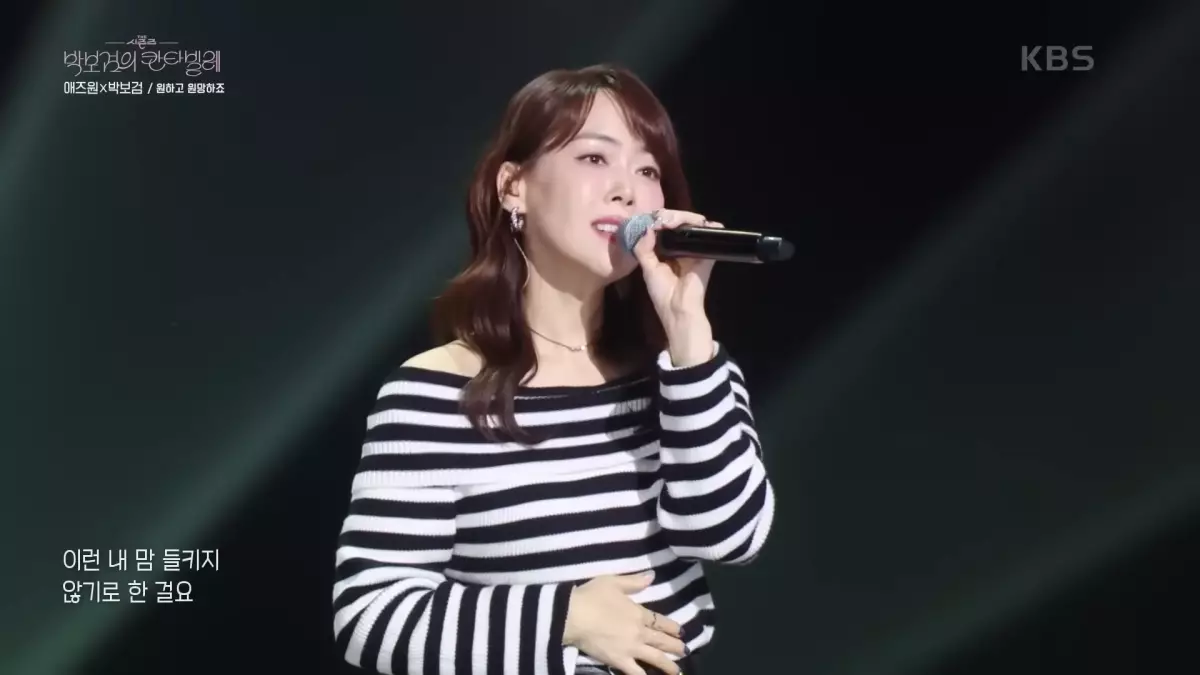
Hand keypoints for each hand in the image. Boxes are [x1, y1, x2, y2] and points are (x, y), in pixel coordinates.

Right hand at [563, 573, 686, 674]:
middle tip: (685, 651)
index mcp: (639, 613)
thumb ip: (634, 581)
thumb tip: (652, 576)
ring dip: (668, 665)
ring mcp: (630, 648)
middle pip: (661, 640)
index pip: (660, 621)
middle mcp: (639, 632)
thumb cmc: (592, 596)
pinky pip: (636, 673)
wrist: (574, 616)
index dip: (672, 627)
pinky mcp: (619, 661)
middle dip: (675, 646)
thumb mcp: (613, 582)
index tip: (682, 632)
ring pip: (655, 658)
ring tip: (677, 671)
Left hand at [631, 209, 720, 365]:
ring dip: (685, 219)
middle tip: (665, 217)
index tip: (652, 217)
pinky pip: (707, 238)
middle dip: (671, 217)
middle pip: (678, 226)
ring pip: (691, 228)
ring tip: (675, 219)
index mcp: (665, 254)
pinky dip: (706, 228)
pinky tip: (698, 222)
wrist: (680, 310)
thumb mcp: (648, 270)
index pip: (663, 230)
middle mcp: (680, 250)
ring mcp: (694, 251)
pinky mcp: (706, 256)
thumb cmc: (663, 293)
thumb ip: (644, 249)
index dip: (658, 220)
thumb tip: (647, 228)